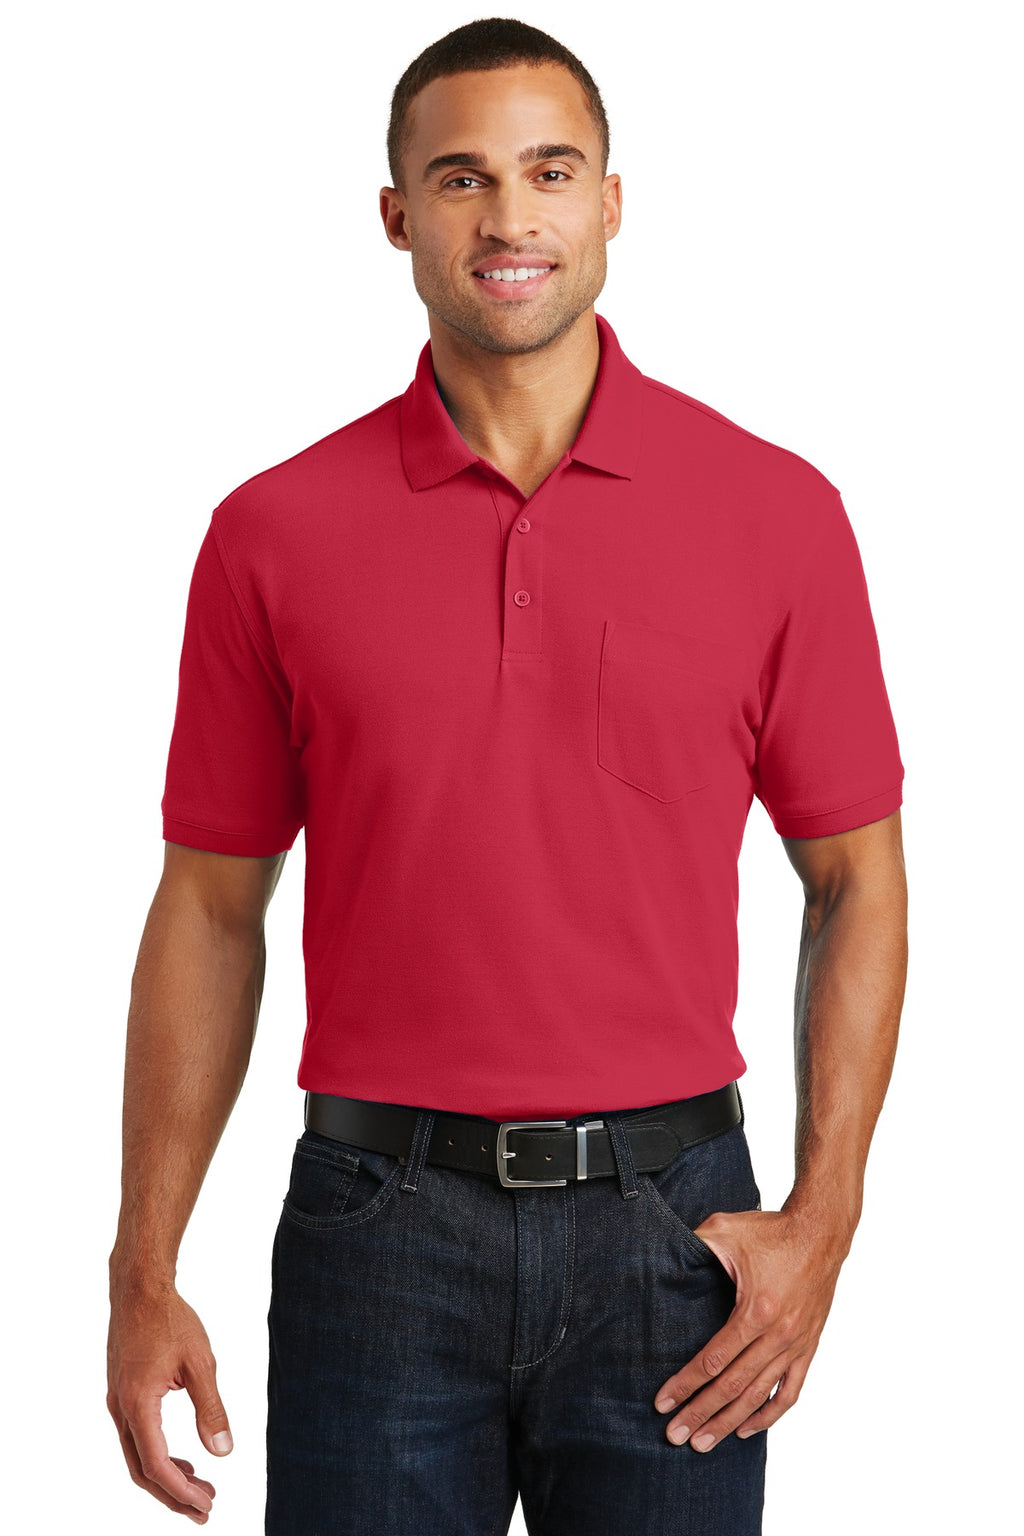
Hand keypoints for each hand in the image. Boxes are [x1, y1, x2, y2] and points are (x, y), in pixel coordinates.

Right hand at [107, 1280, 232, 1522]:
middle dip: (173, 1495)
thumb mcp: (200, 1362)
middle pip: (142, 1471)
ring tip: (200, 1487)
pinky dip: (158, 1456)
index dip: (181, 1492)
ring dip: (166, 1477)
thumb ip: (211, 1408)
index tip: (206, 1504)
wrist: (138, 1288)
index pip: (156, 1465)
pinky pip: (135, 1438)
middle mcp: (121, 1409)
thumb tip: (222, 1452)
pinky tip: (182, 1458)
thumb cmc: (170, 1319)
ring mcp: (117, 1402)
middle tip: (206, 1509)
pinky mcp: (121, 1394)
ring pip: (137, 1456)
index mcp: (138, 1404)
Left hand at [652, 1208, 846, 1450]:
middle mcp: (777, 1335)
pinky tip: (747, 1427)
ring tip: (703, 1442)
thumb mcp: (725, 1229)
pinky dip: (769, 1414)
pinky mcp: (808, 1347)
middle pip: (733, 1386)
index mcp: (756, 1310)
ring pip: (759, 1395)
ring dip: (729, 1422)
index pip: (714, 1359)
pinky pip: (790, 1391)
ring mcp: (795, 1344)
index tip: (663, 1402)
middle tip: (674, 1435)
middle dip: (700, 1413)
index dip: (686, 1383)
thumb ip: (694, 1246)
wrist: (820, 1232)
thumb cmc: (771, 1230)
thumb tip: (661, 1255)